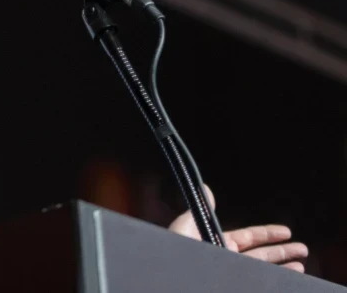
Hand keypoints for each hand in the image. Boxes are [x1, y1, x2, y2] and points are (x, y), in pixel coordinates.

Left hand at [168, 186, 307, 271]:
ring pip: (261, 271)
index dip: (268, 234)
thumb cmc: (173, 249)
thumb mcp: (185, 226)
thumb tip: (207, 189)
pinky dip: (271, 281)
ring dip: (282, 268)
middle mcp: (226, 259)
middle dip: (282, 252)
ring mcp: (228, 271)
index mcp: (218, 243)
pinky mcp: (230, 282)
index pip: (249, 238)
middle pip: (261, 255)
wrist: (169, 272)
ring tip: (300, 268)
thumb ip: (200, 208)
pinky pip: (254, 282)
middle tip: (302, 250)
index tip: (286, 231)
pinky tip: (285, 280)